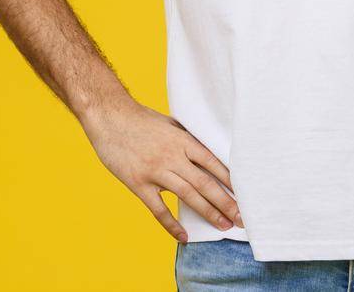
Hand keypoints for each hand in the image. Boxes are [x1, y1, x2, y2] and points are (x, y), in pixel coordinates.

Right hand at [78, 92, 242, 241]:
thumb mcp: (170, 124)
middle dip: (226, 202)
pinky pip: (158, 209)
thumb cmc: (140, 119)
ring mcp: (155, 171)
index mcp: (183, 140)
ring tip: (223, 225)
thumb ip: (187, 140)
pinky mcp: (138, 183)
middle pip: (205, 183)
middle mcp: (173, 156)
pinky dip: (172, 224)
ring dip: (208, 212)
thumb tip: (207, 152)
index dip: (230, 180)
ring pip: (188, 196)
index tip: (245, 193)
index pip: (213, 163)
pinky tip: (183, 236)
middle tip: (241, 218)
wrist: (108, 116)